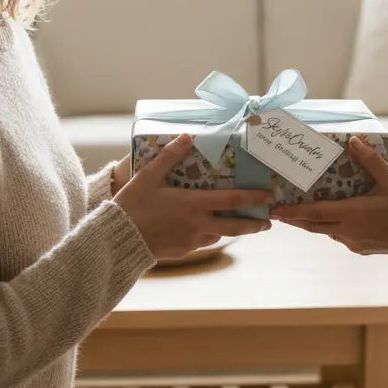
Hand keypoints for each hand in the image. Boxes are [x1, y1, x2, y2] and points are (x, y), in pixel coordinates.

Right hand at [114, 134, 274, 260]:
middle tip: (268, 221)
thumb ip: (170, 156)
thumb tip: (189, 136)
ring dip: (231, 230)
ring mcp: (191, 241)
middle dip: (254, 224)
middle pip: (235, 226)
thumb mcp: (148, 176)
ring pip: (219, 235)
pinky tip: (205, 230)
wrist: (117, 240)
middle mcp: (198, 224)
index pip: (232, 201)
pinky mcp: (182, 251)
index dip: (253, 198)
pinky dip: (209, 235)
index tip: (269, 196)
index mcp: (193, 204)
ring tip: (238, 223)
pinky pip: (202, 242)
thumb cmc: (132, 205)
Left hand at [270, 138, 387, 255]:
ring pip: (326, 232)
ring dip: (313, 222)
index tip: (273, 211)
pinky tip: (335, 218)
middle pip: (313, 226)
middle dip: (294, 219)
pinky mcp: (361, 248)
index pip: (313, 214)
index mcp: (351, 214)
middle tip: (277, 212)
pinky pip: (340, 237)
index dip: (291, 212)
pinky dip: (331, 227)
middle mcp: (347, 231)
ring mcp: (354, 242)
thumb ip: (371, 161)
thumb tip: (353, 141)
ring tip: (302, 211)